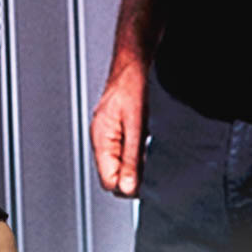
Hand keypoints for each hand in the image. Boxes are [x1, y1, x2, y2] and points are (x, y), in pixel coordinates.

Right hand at [90, 60, 147, 197]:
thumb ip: (131, 158)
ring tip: (149, 150)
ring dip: (138, 165)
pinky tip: (148, 146)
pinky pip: (128, 154)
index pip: (108, 180)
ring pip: (123, 166)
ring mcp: (111, 137)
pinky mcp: (121, 132)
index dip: (126, 185)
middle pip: (115, 176)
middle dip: (133, 177)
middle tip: (150, 165)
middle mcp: (103, 140)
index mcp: (101, 139)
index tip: (142, 181)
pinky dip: (140, 155)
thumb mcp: (136, 125)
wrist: (135, 64)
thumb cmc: (132, 85)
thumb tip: (128, 187)